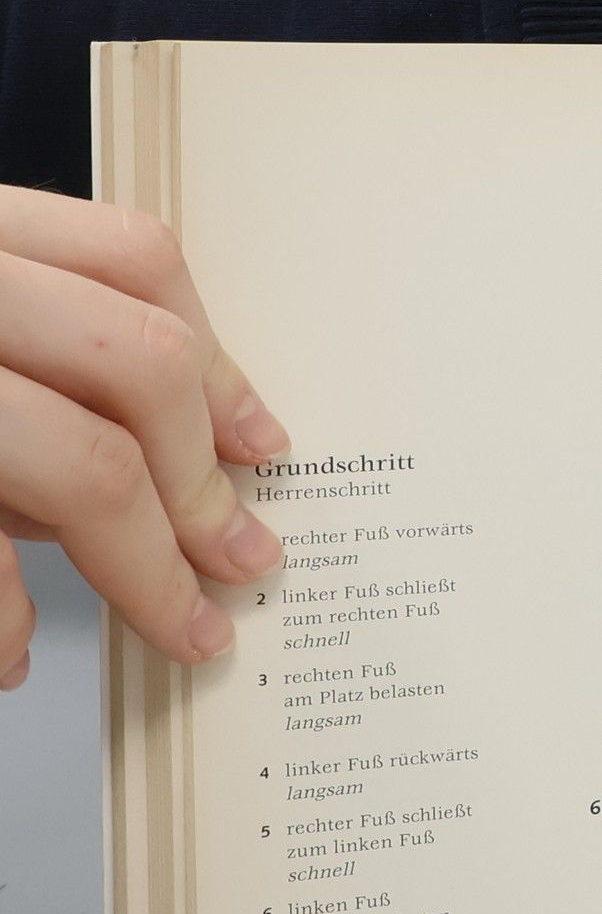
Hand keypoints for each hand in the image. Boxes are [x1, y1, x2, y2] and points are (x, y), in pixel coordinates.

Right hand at [0, 187, 288, 689]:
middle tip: (244, 563)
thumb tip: (179, 473)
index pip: (134, 258)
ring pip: (79, 462)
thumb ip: (43, 374)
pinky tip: (7, 654)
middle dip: (204, 481)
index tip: (264, 445)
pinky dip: (1, 619)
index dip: (217, 360)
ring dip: (142, 565)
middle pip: (139, 360)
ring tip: (174, 624)